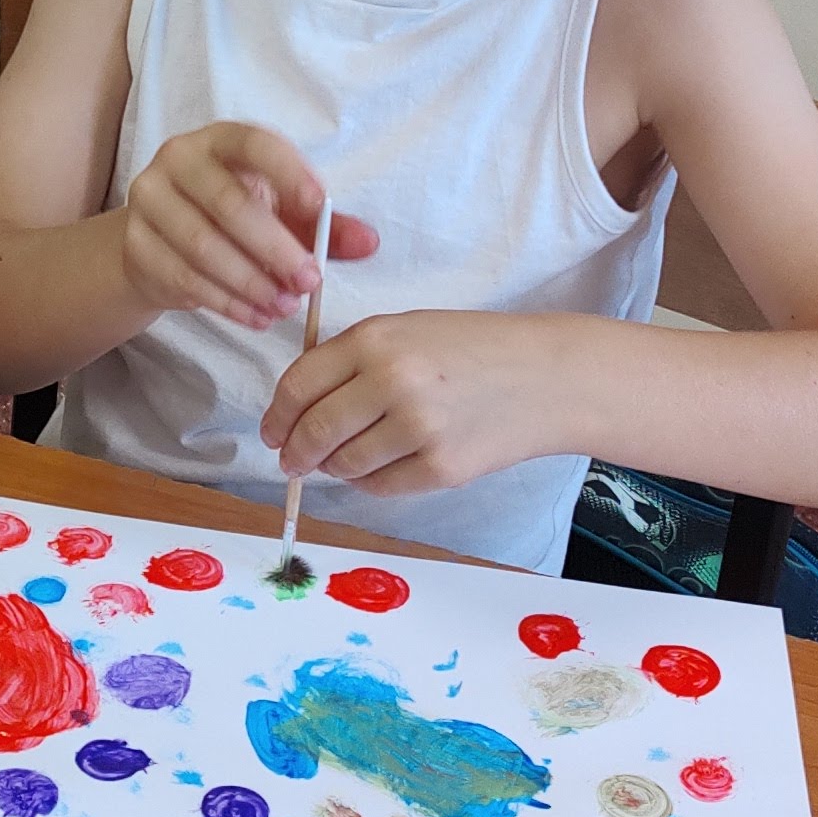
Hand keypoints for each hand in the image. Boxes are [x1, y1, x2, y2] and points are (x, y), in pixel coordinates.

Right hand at [120, 122, 376, 328]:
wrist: (158, 240)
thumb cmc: (230, 216)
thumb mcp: (279, 211)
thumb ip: (324, 226)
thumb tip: (368, 242)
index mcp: (220, 140)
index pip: (254, 144)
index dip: (288, 172)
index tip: (319, 208)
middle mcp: (178, 160)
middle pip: (227, 204)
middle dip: (275, 248)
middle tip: (309, 281)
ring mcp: (149, 202)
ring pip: (203, 247)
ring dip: (251, 283)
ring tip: (285, 306)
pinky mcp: (137, 246)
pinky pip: (184, 279)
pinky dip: (227, 303)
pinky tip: (257, 316)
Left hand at [262, 311, 575, 497]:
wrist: (546, 377)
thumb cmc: (472, 348)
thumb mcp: (406, 330)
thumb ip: (351, 361)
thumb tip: (296, 411)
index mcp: (374, 340)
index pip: (298, 386)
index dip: (276, 416)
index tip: (271, 433)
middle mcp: (391, 382)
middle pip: (314, 432)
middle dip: (295, 453)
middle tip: (293, 461)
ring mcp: (417, 428)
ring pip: (344, 464)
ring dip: (335, 467)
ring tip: (346, 457)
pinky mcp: (440, 467)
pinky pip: (380, 486)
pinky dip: (370, 481)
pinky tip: (384, 464)